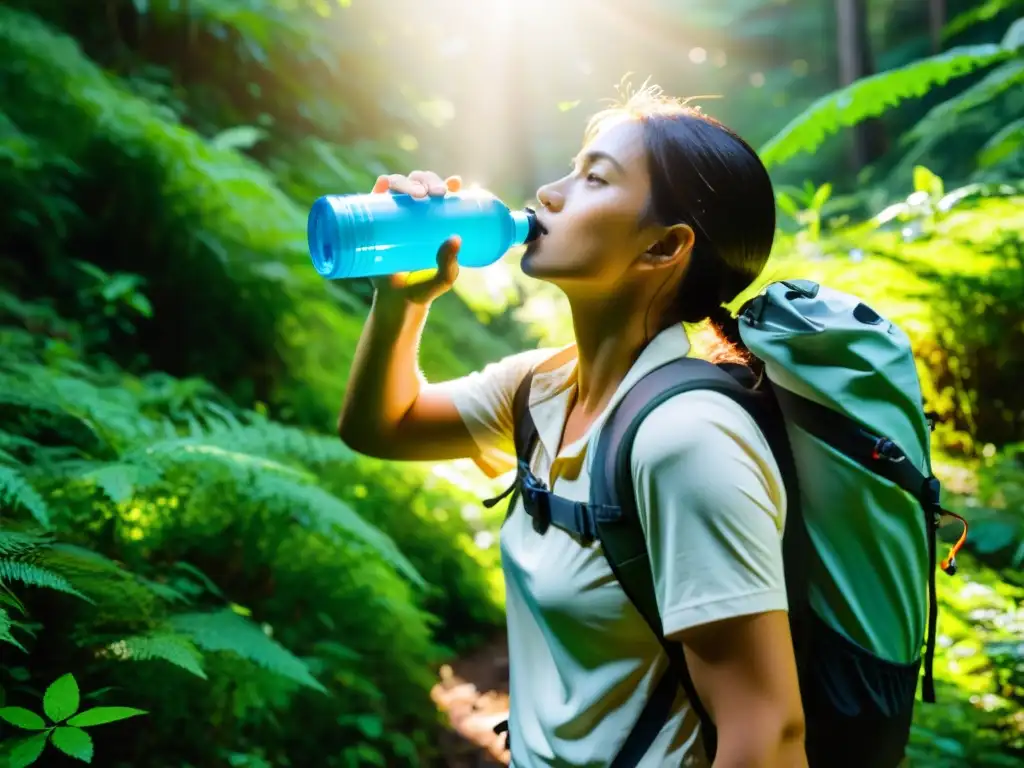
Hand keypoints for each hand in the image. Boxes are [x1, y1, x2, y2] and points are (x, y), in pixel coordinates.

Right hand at [370, 171, 462, 307]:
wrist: (396, 303)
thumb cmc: (424, 288)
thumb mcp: (443, 278)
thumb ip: (450, 263)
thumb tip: (455, 239)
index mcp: (433, 220)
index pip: (441, 193)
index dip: (448, 183)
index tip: (454, 185)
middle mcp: (413, 213)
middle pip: (420, 184)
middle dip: (429, 181)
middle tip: (436, 194)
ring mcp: (392, 216)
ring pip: (398, 187)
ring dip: (407, 181)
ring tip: (418, 194)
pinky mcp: (374, 223)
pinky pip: (374, 200)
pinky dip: (379, 186)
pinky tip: (385, 183)